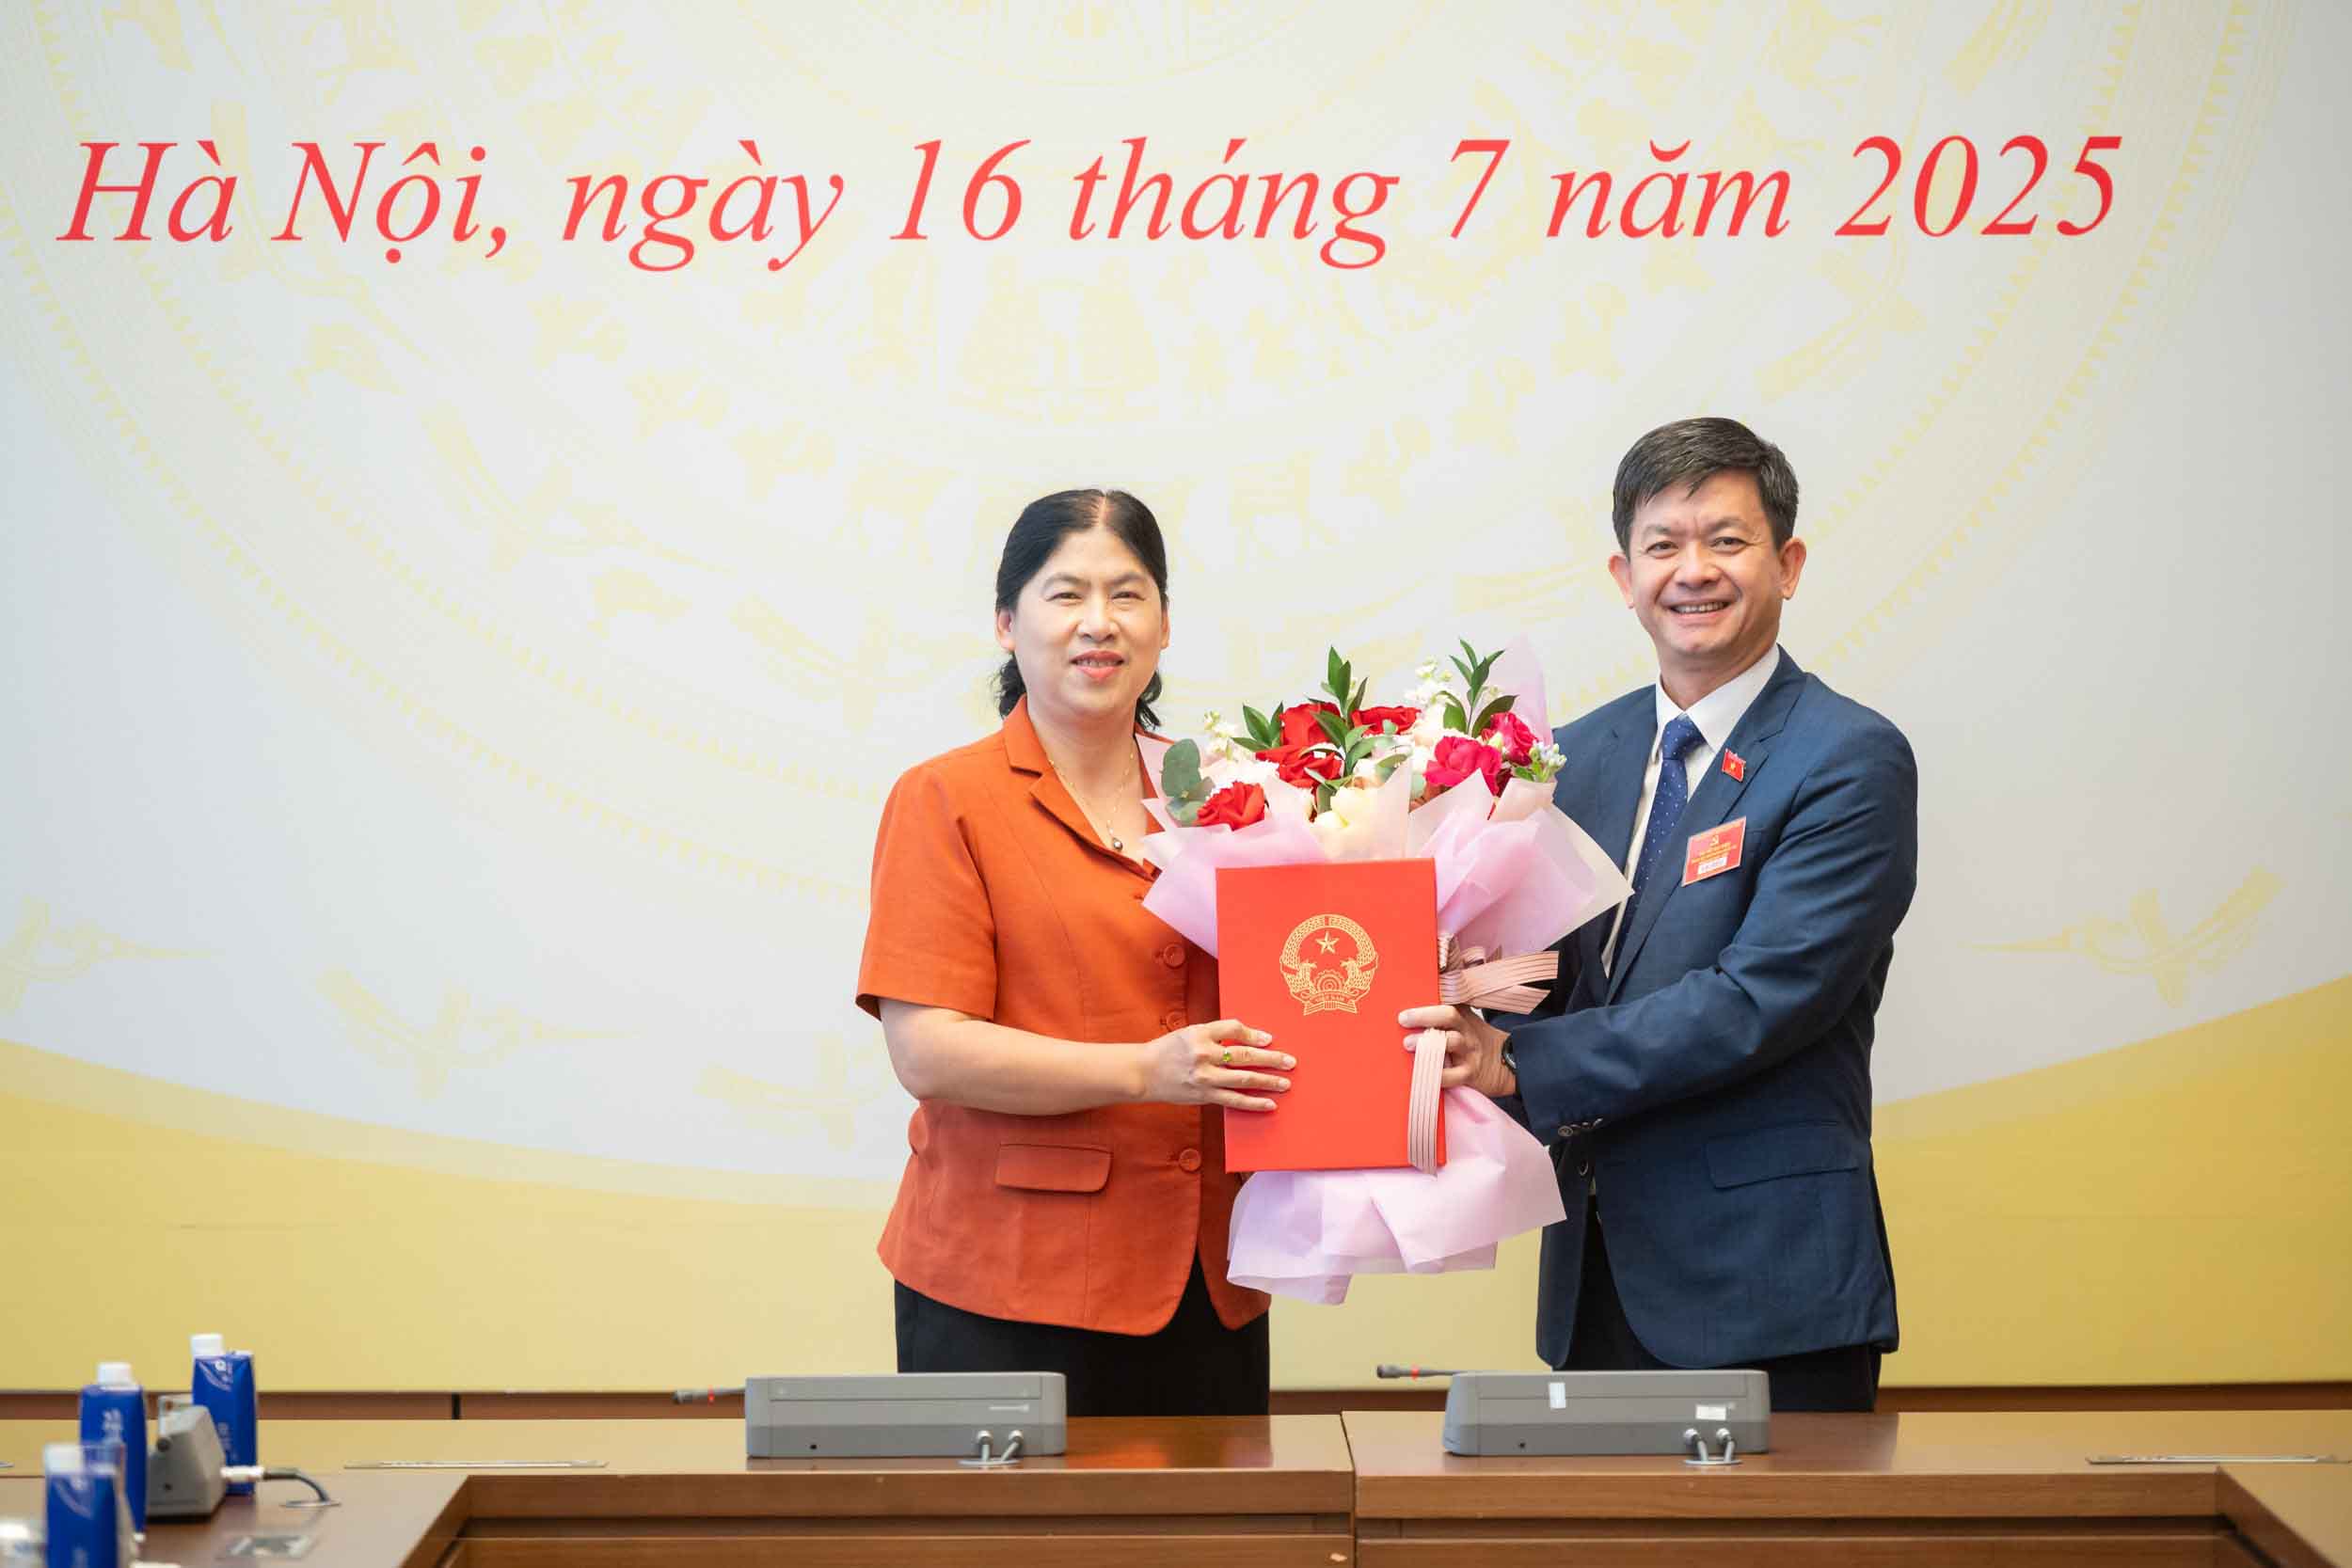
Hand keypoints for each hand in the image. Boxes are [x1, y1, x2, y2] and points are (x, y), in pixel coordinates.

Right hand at [1140, 1019, 1292, 1111]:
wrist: (1144, 1072)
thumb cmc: (1169, 1050)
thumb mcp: (1190, 1032)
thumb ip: (1216, 1034)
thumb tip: (1250, 1039)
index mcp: (1200, 1033)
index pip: (1233, 1029)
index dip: (1254, 1034)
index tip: (1269, 1039)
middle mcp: (1203, 1054)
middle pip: (1244, 1055)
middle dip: (1271, 1059)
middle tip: (1290, 1062)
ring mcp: (1204, 1077)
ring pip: (1243, 1079)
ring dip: (1268, 1081)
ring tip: (1285, 1083)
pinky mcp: (1204, 1095)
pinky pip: (1234, 1100)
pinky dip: (1253, 1102)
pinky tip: (1269, 1103)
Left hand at [1398, 1004, 1514, 1098]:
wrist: (1505, 1064)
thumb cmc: (1474, 1041)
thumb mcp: (1465, 1020)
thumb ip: (1443, 1012)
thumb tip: (1415, 998)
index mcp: (1462, 1015)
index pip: (1447, 1000)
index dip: (1430, 997)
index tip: (1409, 997)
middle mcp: (1465, 1030)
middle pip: (1449, 1015)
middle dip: (1424, 1015)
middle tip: (1403, 1019)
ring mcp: (1468, 1051)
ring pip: (1451, 1041)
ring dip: (1428, 1042)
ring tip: (1409, 1044)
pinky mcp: (1469, 1074)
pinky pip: (1452, 1075)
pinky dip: (1435, 1075)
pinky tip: (1420, 1074)